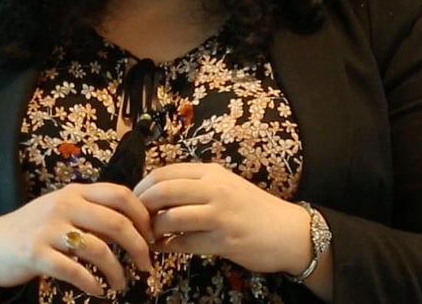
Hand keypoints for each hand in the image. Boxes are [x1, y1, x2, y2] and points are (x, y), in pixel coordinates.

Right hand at [0, 183, 153, 296]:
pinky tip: (98, 291)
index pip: (121, 194)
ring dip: (116, 271)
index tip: (152, 236)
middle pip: (116, 221)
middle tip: (146, 264)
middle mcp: (64, 205)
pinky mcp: (36, 254)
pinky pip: (74, 270)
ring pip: (98, 248)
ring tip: (121, 284)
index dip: (143, 215)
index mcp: (75, 192)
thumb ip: (92, 212)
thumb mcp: (62, 210)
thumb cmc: (33, 230)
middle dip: (138, 246)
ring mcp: (48, 229)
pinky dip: (92, 283)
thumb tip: (135, 224)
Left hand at [132, 163, 311, 274]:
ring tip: (149, 236)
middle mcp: (215, 188)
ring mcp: (220, 214)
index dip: (142, 187)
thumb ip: (195, 186)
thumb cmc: (252, 209)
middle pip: (163, 191)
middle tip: (136, 220)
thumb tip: (156, 194)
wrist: (288, 231)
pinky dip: (168, 247)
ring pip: (171, 218)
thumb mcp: (225, 187)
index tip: (134, 200)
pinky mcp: (224, 240)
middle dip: (142, 207)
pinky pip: (185, 243)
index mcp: (212, 172)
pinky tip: (162, 248)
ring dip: (153, 230)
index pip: (165, 172)